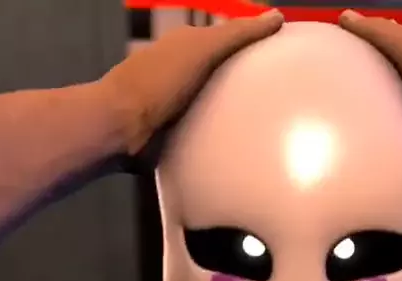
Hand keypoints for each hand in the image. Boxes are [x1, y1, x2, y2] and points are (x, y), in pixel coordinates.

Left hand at [101, 10, 283, 155]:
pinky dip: (219, 135)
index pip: (225, 41)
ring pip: (212, 104)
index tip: (281, 59)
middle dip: (245, 82)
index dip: (251, 47)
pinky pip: (203, 131)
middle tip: (280, 96)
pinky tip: (239, 144)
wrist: (120, 128)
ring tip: (266, 124)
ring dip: (232, 113)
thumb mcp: (201, 49)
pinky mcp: (170, 133)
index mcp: (183, 46)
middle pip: (220, 74)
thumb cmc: (159, 81)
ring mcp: (172, 104)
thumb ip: (237, 34)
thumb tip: (276, 15)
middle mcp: (177, 71)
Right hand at [338, 10, 401, 173]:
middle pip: (393, 66)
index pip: (387, 34)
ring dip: (382, 102)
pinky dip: (396, 123)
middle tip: (339, 88)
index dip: (363, 42)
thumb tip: (346, 16)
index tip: (335, 54)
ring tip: (352, 113)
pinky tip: (379, 132)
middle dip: (370, 74)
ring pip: (400, 94)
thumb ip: (380, 32)